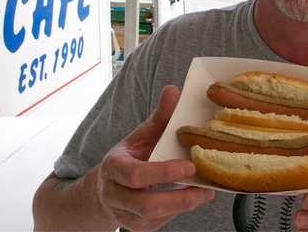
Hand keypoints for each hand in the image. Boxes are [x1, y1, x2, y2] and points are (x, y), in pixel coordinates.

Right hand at [96, 85, 214, 231]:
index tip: (189, 166)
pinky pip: (158, 224)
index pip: (135, 175)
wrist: (103, 190)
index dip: (163, 173)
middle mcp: (114, 193)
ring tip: (205, 193)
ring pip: (153, 217)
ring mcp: (124, 214)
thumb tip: (173, 90)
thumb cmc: (129, 157)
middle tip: (205, 189)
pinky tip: (194, 198)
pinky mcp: (135, 227)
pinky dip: (178, 212)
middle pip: (145, 204)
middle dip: (178, 198)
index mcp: (114, 167)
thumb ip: (159, 117)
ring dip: (182, 206)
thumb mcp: (141, 135)